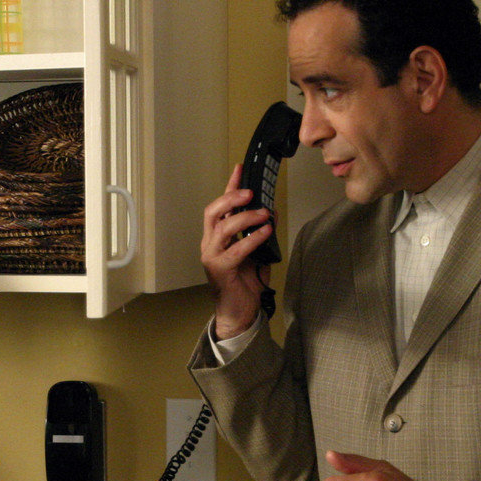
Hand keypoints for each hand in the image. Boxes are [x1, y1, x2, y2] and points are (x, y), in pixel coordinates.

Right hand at [200, 164, 274, 339]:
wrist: (239, 313)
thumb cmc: (245, 283)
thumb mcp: (255, 252)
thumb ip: (259, 233)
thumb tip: (270, 212)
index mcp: (216, 237)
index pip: (220, 206)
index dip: (230, 186)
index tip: (241, 168)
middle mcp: (210, 244)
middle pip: (213, 212)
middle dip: (231, 197)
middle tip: (251, 191)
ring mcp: (212, 257)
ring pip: (223, 228)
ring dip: (245, 216)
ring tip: (264, 213)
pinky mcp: (220, 270)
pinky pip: (236, 249)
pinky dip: (252, 238)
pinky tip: (266, 232)